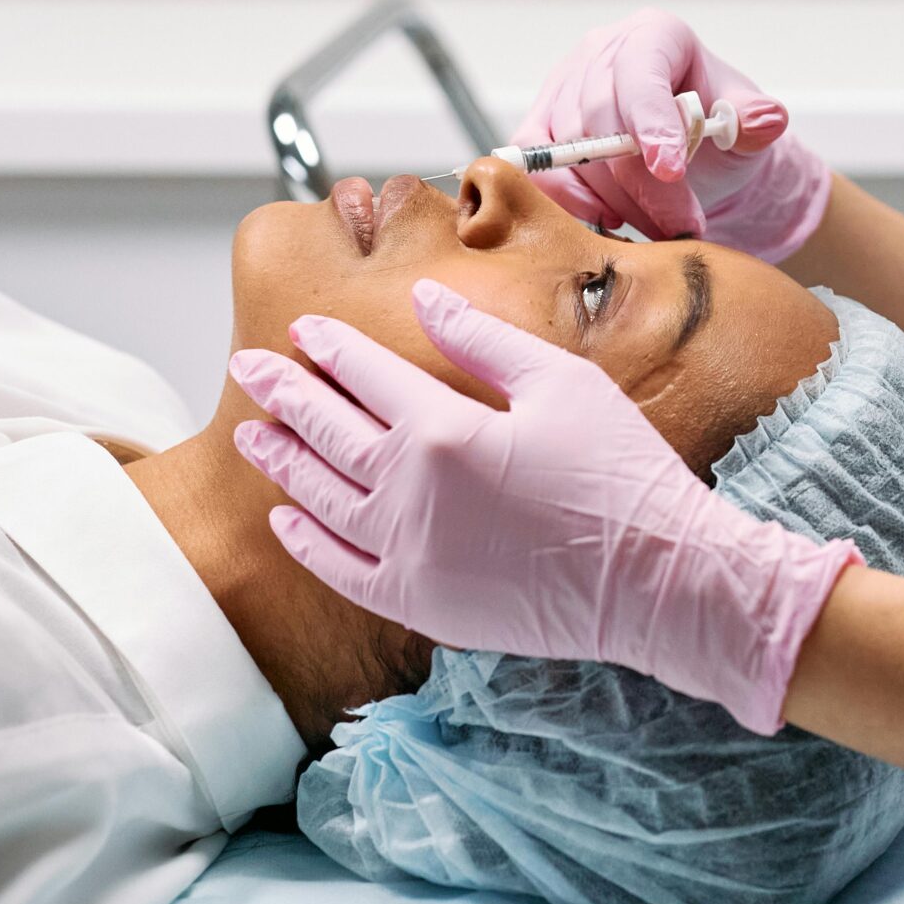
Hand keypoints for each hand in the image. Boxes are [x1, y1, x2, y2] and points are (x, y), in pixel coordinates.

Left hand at [229, 279, 859, 734]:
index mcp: (444, 430)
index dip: (331, 345)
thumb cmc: (621, 473)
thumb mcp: (560, 381)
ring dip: (282, 461)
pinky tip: (288, 519)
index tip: (303, 327)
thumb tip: (424, 298)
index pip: (366, 372)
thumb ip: (481, 338)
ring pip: (320, 499)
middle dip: (282, 391)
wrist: (658, 580)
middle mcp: (411, 493)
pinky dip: (308, 543)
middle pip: (326, 430)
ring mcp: (409, 555)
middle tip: (246, 365)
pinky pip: (341, 571)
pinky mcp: (420, 605)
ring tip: (251, 433)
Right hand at [519, 8, 831, 261]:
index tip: (672, 171)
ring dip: (614, 200)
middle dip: (642, 183)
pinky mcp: (540, 126)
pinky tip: (607, 220)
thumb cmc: (713, 123)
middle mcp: (601, 51)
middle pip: (602, 119)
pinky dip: (568, 200)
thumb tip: (766, 119)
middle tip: (679, 223)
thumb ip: (755, 119)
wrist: (688, 149)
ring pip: (570, 150)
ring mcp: (564, 86)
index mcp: (655, 36)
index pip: (642, 74)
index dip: (653, 123)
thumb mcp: (743, 119)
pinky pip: (537, 167)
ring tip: (657, 227)